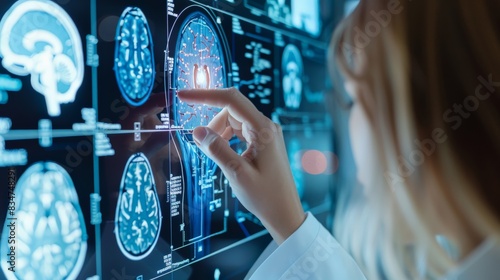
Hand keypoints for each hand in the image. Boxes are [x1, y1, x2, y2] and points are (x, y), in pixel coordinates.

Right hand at [177, 88, 305, 243]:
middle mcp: (266, 127)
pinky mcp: (263, 143)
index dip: (205, 95)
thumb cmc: (265, 197)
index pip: (231, 100)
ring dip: (219, 132)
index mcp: (263, 129)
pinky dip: (227, 138)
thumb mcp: (237, 173)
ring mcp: (266, 134)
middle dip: (213, 123)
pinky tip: (224, 154)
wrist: (284, 213)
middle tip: (202, 146)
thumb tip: (196, 130)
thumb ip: (217, 150)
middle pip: (231, 110)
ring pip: (234, 121)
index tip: (183, 96)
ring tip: (215, 155)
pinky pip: (240, 131)